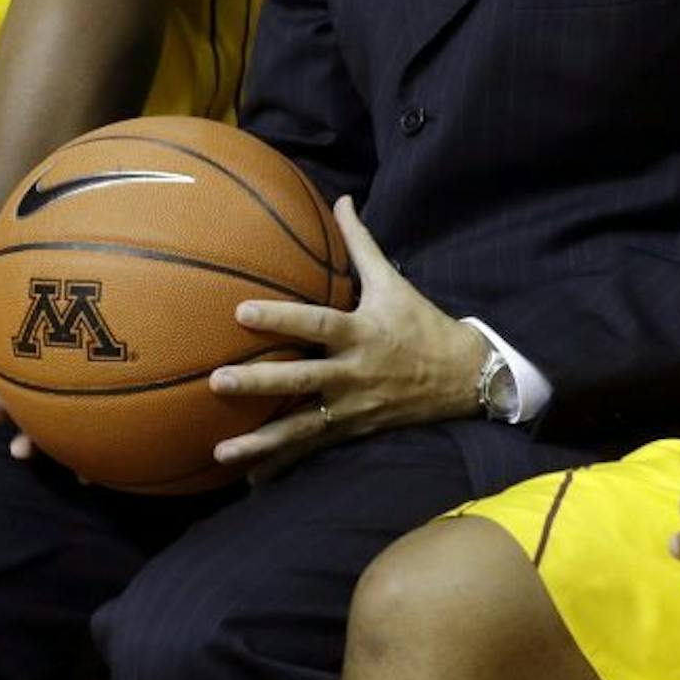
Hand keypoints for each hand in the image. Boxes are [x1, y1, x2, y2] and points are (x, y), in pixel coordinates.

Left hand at [208, 197, 481, 478]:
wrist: (462, 377)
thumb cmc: (420, 323)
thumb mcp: (392, 281)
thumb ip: (361, 242)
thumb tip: (342, 198)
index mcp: (361, 332)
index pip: (315, 324)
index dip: (280, 319)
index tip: (241, 312)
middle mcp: (354, 373)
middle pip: (301, 380)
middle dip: (259, 384)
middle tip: (217, 382)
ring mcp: (352, 408)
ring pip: (301, 426)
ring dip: (261, 441)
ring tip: (221, 451)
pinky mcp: (353, 430)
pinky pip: (313, 449)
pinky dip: (283, 466)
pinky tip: (250, 481)